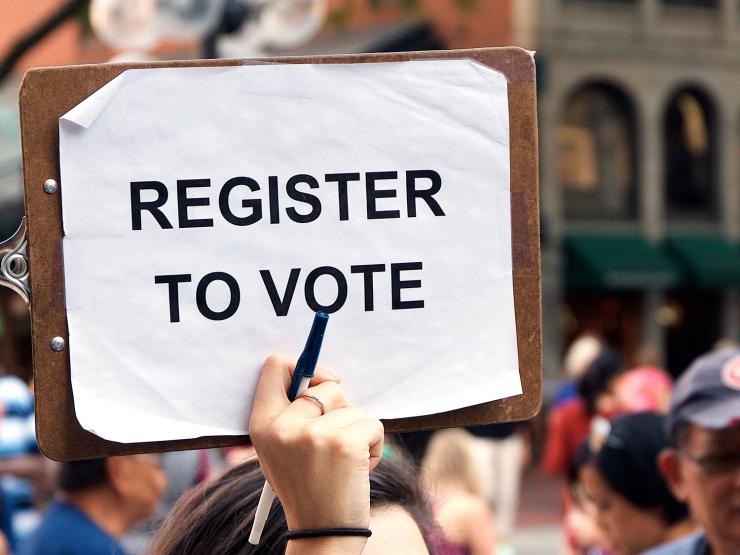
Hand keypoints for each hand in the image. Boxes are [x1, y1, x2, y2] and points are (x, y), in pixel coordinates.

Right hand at [249, 355, 383, 552]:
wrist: (322, 533)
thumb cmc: (308, 487)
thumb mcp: (283, 448)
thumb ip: (294, 411)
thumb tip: (328, 377)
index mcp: (262, 425)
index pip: (275, 366)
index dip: (302, 365)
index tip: (320, 380)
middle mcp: (282, 426)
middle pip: (325, 384)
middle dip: (341, 409)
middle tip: (334, 442)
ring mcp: (313, 434)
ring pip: (353, 407)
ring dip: (358, 431)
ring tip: (345, 461)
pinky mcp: (344, 443)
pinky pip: (373, 424)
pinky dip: (375, 445)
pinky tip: (360, 468)